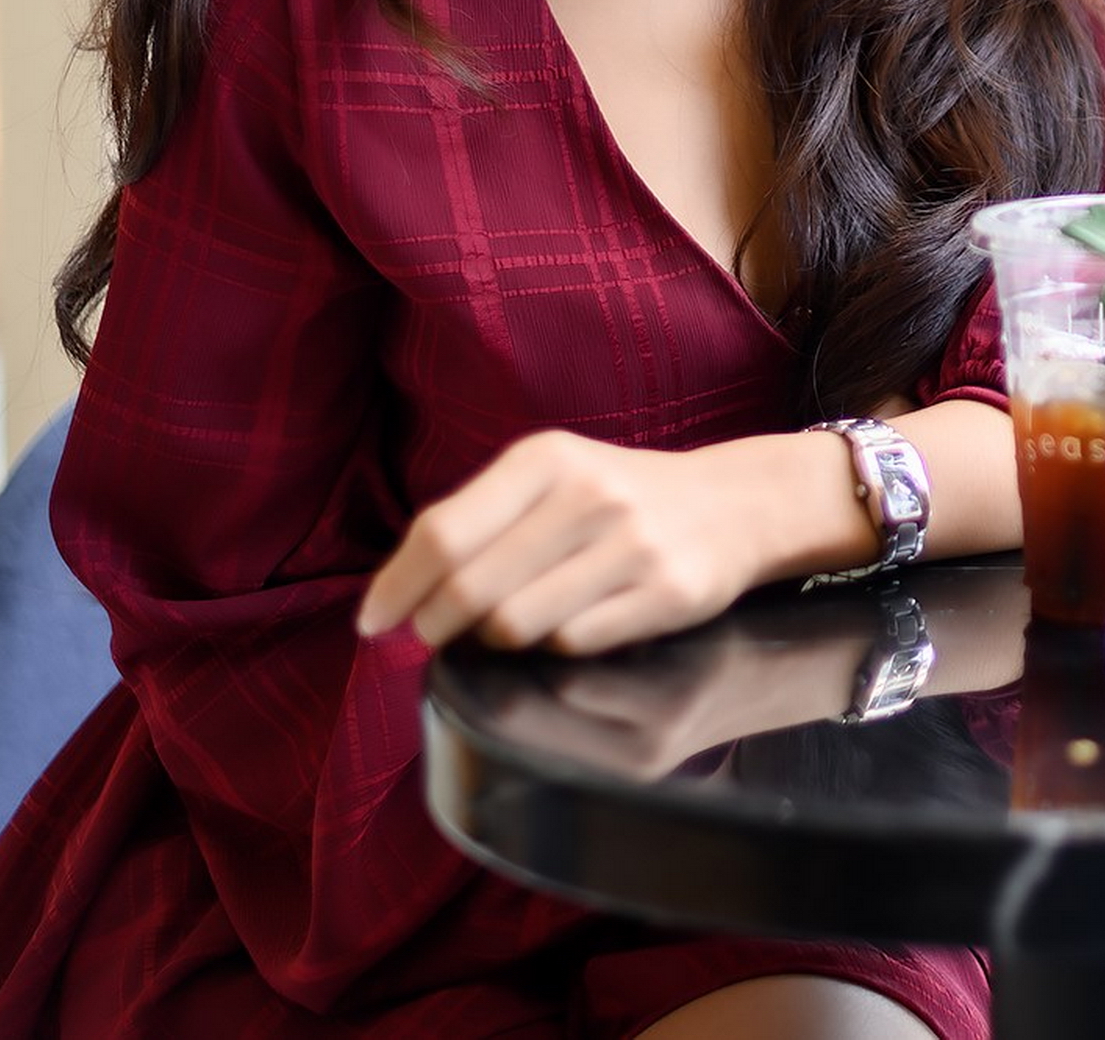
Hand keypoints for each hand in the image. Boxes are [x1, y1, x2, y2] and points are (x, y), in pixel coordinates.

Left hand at [353, 429, 757, 657]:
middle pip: (470, 589)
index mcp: (546, 458)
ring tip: (506, 627)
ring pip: (515, 625)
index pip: (443, 532)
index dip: (396, 586)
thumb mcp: (550, 479)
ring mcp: (632, 545)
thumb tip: (397, 592)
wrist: (733, 504)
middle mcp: (589, 495)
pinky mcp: (667, 593)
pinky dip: (553, 647)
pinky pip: (572, 644)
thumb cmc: (616, 499)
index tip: (372, 623)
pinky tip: (565, 626)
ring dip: (494, 640)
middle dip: (437, 624)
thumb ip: (479, 521)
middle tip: (437, 634)